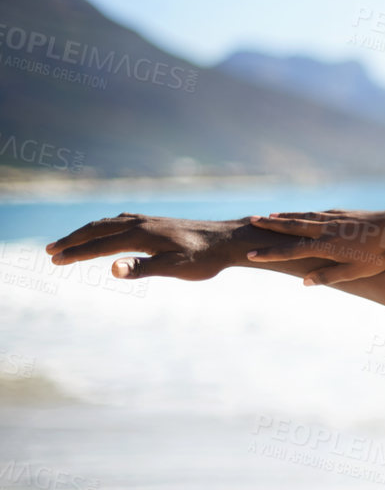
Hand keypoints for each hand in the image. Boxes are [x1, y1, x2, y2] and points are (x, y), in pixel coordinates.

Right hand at [45, 214, 251, 280]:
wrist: (228, 241)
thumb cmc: (204, 259)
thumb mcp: (174, 268)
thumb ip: (142, 269)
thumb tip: (112, 269)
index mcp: (140, 235)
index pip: (98, 245)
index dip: (75, 253)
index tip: (54, 260)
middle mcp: (139, 223)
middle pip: (96, 230)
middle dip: (72, 241)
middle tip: (50, 252)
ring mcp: (147, 220)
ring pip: (107, 223)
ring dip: (85, 233)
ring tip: (69, 243)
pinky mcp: (155, 222)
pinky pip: (120, 221)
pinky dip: (103, 227)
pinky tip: (105, 232)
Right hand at [247, 209, 384, 285]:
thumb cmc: (378, 255)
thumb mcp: (355, 272)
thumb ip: (328, 277)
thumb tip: (304, 282)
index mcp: (325, 246)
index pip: (291, 252)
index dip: (270, 254)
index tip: (251, 255)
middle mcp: (326, 230)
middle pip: (292, 227)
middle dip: (271, 225)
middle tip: (251, 221)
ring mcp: (335, 219)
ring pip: (305, 217)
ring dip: (286, 216)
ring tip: (271, 215)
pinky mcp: (346, 213)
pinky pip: (320, 213)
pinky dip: (307, 213)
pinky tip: (305, 213)